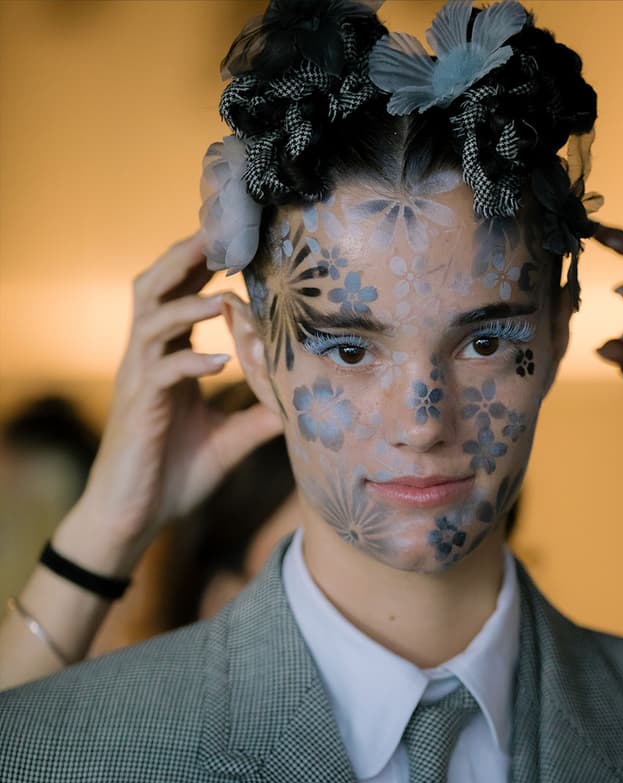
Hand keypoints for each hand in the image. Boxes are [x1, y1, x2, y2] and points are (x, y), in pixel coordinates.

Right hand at [72, 233, 281, 568]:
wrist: (134, 518)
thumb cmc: (172, 477)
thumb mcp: (227, 443)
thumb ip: (257, 418)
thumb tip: (300, 405)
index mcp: (166, 360)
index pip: (178, 298)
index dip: (201, 268)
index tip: (237, 242)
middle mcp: (147, 362)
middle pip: (152, 290)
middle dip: (182, 259)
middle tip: (218, 235)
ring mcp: (139, 383)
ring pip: (150, 323)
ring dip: (186, 306)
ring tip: (221, 298)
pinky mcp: (138, 412)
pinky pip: (159, 374)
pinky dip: (188, 363)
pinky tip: (218, 363)